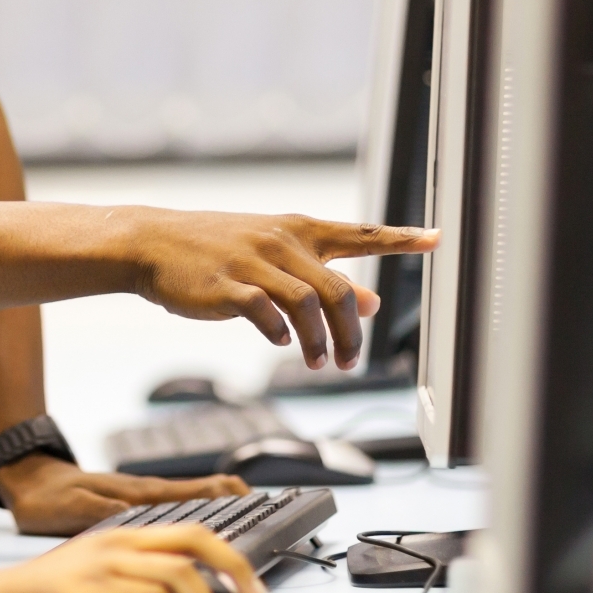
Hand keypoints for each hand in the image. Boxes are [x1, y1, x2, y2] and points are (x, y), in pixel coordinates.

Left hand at [0, 453, 246, 535]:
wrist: (26, 480)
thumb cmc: (46, 497)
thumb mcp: (71, 508)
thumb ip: (104, 513)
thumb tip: (138, 520)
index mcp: (138, 495)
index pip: (193, 493)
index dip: (225, 496)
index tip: (254, 500)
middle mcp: (146, 494)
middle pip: (203, 495)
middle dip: (237, 501)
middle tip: (269, 509)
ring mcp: (142, 498)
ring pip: (193, 501)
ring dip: (223, 507)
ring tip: (251, 515)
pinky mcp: (133, 505)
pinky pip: (176, 508)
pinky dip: (200, 512)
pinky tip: (206, 525)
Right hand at [0, 522, 266, 592]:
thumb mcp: (92, 587)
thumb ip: (132, 588)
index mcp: (119, 538)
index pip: (189, 531)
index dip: (228, 554)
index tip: (250, 584)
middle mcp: (115, 541)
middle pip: (195, 538)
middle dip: (235, 567)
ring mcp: (104, 562)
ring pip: (181, 571)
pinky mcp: (94, 589)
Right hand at [126, 211, 436, 369]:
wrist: (154, 242)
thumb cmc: (217, 250)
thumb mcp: (275, 256)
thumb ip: (322, 276)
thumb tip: (372, 302)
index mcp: (299, 229)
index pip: (361, 233)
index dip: (402, 238)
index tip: (438, 239)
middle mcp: (281, 241)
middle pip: (337, 289)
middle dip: (351, 332)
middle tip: (349, 361)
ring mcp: (253, 261)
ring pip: (307, 303)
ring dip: (319, 341)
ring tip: (319, 363)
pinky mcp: (226, 285)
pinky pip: (265, 312)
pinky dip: (281, 333)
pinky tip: (282, 343)